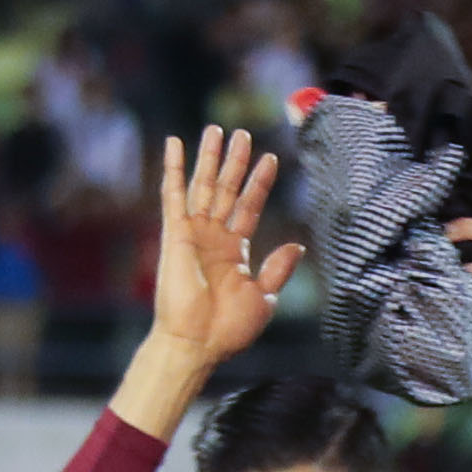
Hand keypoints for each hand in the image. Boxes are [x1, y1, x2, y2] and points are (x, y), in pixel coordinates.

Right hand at [148, 129, 301, 370]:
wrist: (198, 342)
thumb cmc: (228, 328)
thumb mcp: (263, 297)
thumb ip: (277, 268)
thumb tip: (298, 246)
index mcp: (235, 250)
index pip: (250, 207)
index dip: (259, 183)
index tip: (270, 159)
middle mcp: (214, 237)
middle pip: (227, 189)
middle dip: (235, 161)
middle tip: (242, 133)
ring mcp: (193, 233)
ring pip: (203, 185)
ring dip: (209, 157)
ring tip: (217, 130)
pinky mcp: (174, 233)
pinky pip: (173, 194)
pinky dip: (174, 168)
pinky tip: (175, 144)